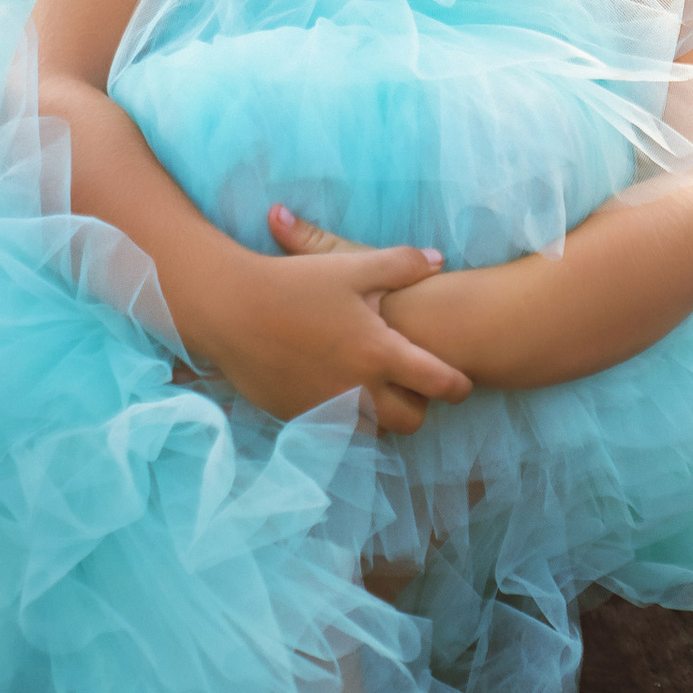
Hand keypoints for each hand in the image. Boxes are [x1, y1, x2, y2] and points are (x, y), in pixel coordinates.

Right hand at [200, 207, 471, 425]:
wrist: (229, 310)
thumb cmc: (294, 284)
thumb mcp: (353, 265)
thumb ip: (402, 264)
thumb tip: (438, 259)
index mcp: (380, 354)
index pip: (441, 384)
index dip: (460, 385)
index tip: (463, 382)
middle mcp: (358, 391)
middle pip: (411, 421)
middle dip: (421, 407)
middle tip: (414, 385)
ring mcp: (327, 410)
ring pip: (373, 432)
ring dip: (381, 415)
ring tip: (375, 387)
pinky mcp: (299, 419)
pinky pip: (336, 431)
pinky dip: (345, 418)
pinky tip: (338, 390)